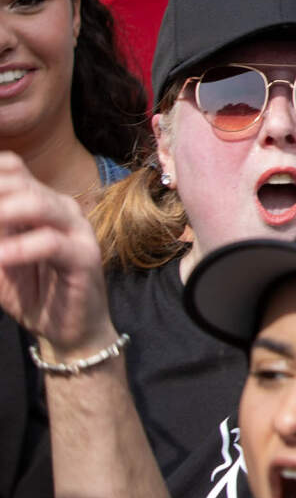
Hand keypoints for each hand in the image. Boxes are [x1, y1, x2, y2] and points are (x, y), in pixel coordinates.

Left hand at [0, 153, 114, 356]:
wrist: (69, 329)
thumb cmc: (31, 291)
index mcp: (39, 203)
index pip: (11, 168)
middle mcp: (60, 208)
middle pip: (19, 181)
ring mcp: (76, 230)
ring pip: (39, 203)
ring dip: (2, 212)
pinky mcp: (85, 257)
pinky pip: (51, 243)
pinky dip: (20, 249)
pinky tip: (1, 258)